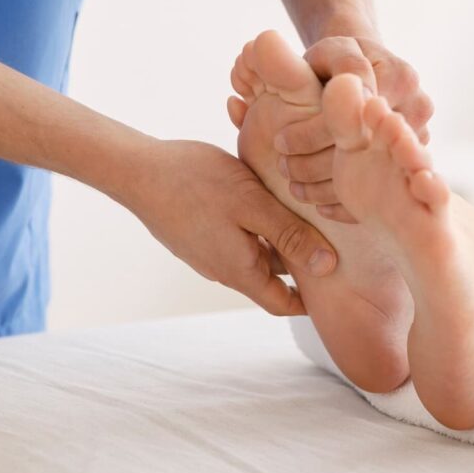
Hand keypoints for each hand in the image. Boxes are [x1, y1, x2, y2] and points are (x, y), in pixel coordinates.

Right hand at [123, 139, 336, 314]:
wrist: (135, 169)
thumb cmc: (196, 183)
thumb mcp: (253, 205)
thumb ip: (291, 235)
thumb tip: (329, 266)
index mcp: (240, 271)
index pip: (283, 303)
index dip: (312, 300)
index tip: (338, 284)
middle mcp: (223, 268)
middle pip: (273, 276)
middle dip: (301, 261)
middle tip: (333, 237)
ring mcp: (208, 250)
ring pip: (256, 251)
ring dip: (279, 237)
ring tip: (304, 209)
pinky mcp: (198, 232)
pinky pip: (237, 235)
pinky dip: (257, 223)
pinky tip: (266, 194)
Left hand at [227, 36, 433, 222]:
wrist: (366, 70)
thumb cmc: (336, 62)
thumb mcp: (322, 54)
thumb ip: (303, 61)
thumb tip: (281, 58)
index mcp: (398, 77)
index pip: (353, 114)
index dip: (312, 131)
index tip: (279, 142)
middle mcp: (418, 108)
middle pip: (366, 148)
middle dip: (320, 164)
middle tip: (285, 172)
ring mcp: (421, 137)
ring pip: (376, 173)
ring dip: (334, 187)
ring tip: (297, 190)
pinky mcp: (417, 161)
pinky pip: (384, 189)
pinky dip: (350, 202)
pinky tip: (321, 207)